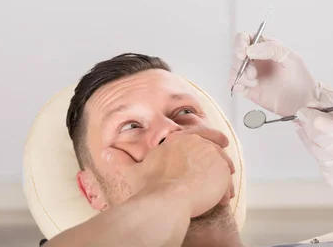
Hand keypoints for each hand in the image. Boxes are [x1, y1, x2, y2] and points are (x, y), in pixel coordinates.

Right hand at [104, 128, 234, 218]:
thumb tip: (104, 153)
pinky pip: (226, 177)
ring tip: (225, 187)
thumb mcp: (133, 172)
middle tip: (227, 165)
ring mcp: (209, 153)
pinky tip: (224, 198)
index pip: (197, 132)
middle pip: (213, 145)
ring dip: (223, 175)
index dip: (209, 136)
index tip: (219, 140)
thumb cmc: (150, 188)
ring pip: (222, 162)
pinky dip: (226, 188)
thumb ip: (121, 161)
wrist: (166, 200)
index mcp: (177, 139)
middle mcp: (195, 142)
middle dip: (220, 156)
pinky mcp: (219, 167)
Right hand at [230, 32, 332, 116]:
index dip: (240, 43)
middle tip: (253, 72)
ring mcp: (252, 74)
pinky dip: (238, 86)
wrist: (304, 103)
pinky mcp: (249, 88)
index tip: (243, 53)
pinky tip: (250, 88)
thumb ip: (271, 49)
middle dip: (241, 63)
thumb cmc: (301, 80)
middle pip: (236, 54)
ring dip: (241, 75)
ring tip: (255, 82)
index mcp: (266, 47)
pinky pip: (234, 84)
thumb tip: (250, 49)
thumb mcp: (291, 58)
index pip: (246, 38)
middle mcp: (257, 59)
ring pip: (234, 69)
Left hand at [295, 108, 332, 218]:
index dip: (308, 114)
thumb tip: (314, 115)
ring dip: (306, 137)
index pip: (319, 122)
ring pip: (312, 148)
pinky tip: (322, 149)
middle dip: (304, 124)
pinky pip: (318, 162)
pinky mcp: (331, 179)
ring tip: (306, 130)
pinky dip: (317, 153)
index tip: (304, 110)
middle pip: (312, 134)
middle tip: (301, 117)